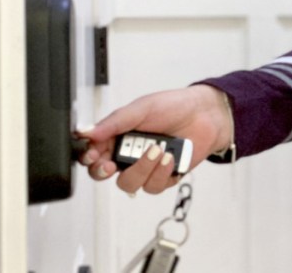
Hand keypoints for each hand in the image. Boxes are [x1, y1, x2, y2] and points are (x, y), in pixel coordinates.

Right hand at [77, 84, 231, 194]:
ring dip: (141, 169)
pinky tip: (169, 158)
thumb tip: (85, 131)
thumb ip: (113, 122)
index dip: (89, 159)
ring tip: (157, 150)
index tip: (94, 155)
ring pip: (129, 184)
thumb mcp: (140, 108)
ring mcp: (146, 167)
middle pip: (104, 174)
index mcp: (118, 136)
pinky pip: (154, 186)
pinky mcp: (164, 177)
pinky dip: (161, 173)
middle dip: (104, 171)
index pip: (93, 154)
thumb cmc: (173, 107)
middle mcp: (128, 154)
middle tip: (110, 164)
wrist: (206, 114)